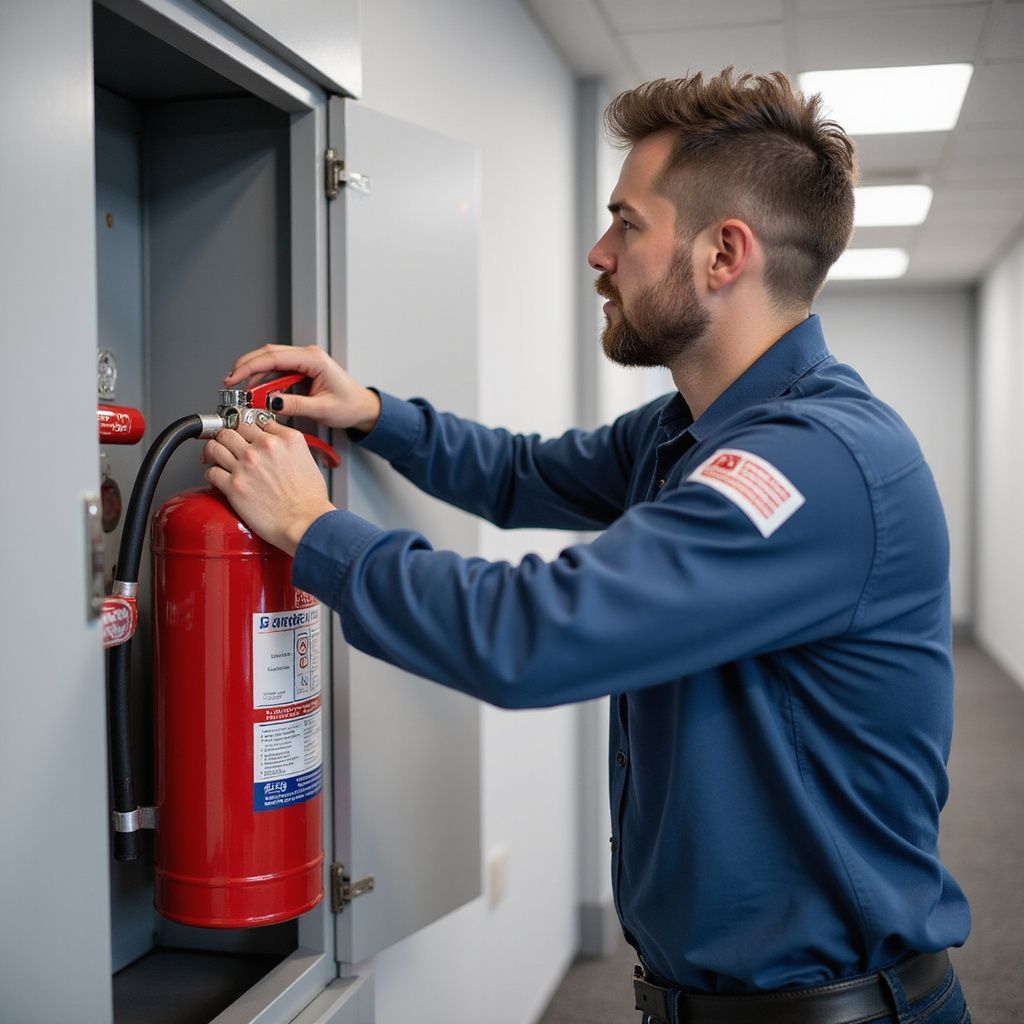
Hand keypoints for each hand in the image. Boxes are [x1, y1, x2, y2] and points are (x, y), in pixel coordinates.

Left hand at [203, 419, 335, 555]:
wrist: (305, 522)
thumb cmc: (310, 500)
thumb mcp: (308, 459)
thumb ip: (288, 447)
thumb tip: (275, 446)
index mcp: (285, 438)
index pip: (255, 419)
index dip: (246, 426)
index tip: (242, 432)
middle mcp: (264, 447)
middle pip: (231, 428)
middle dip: (227, 436)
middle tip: (226, 443)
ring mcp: (247, 465)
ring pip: (215, 445)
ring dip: (214, 452)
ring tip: (216, 458)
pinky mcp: (234, 485)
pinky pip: (211, 472)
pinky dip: (212, 474)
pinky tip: (218, 477)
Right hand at [224, 344, 380, 432]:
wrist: (362, 408)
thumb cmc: (349, 405)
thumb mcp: (321, 409)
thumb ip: (294, 405)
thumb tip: (270, 402)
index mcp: (314, 359)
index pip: (274, 357)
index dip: (250, 366)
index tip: (234, 378)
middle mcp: (307, 356)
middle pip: (268, 355)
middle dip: (246, 368)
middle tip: (230, 384)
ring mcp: (303, 362)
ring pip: (270, 363)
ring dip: (254, 376)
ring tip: (243, 393)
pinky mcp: (301, 371)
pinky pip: (277, 372)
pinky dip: (264, 382)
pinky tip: (258, 394)